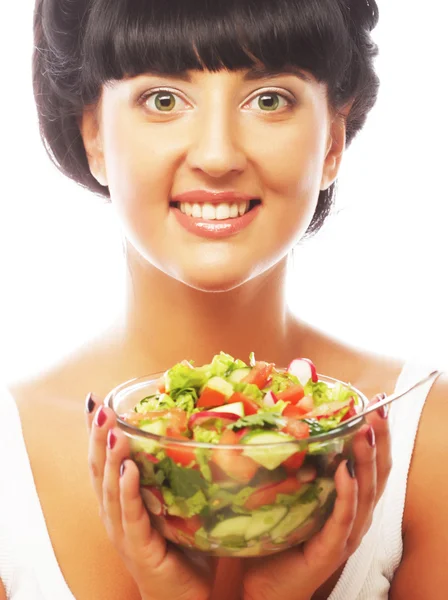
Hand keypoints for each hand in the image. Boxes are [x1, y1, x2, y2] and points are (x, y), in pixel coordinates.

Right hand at [85, 395, 213, 599]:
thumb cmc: (183, 551)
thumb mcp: (177, 506)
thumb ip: (181, 476)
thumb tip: (205, 435)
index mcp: (122, 503)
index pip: (103, 461)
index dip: (96, 433)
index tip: (96, 401)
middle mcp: (116, 515)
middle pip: (99, 471)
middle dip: (97, 437)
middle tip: (99, 407)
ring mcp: (125, 533)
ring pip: (110, 490)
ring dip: (110, 458)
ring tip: (112, 430)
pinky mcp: (140, 549)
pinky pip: (131, 516)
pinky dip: (127, 491)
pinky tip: (127, 470)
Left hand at [241, 393, 391, 599]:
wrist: (265, 587)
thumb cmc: (279, 538)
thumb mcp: (292, 495)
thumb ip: (297, 467)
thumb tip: (281, 425)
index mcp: (349, 502)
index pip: (372, 464)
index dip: (378, 436)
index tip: (378, 405)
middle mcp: (355, 516)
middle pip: (377, 474)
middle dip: (379, 441)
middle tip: (376, 411)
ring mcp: (346, 534)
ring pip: (366, 493)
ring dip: (366, 460)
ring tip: (364, 433)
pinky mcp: (331, 549)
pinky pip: (343, 518)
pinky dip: (347, 494)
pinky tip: (346, 472)